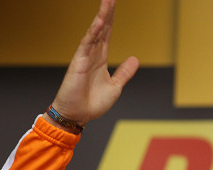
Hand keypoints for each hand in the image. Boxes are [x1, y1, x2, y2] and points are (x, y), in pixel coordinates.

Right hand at [47, 0, 138, 130]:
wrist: (78, 117)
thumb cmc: (92, 103)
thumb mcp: (116, 86)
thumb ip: (124, 72)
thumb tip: (135, 59)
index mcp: (101, 58)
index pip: (107, 33)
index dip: (111, 18)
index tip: (114, 2)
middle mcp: (93, 54)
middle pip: (102, 27)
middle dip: (107, 11)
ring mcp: (85, 57)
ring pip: (95, 32)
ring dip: (102, 16)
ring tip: (108, 1)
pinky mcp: (78, 64)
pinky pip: (87, 45)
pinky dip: (93, 33)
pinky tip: (99, 22)